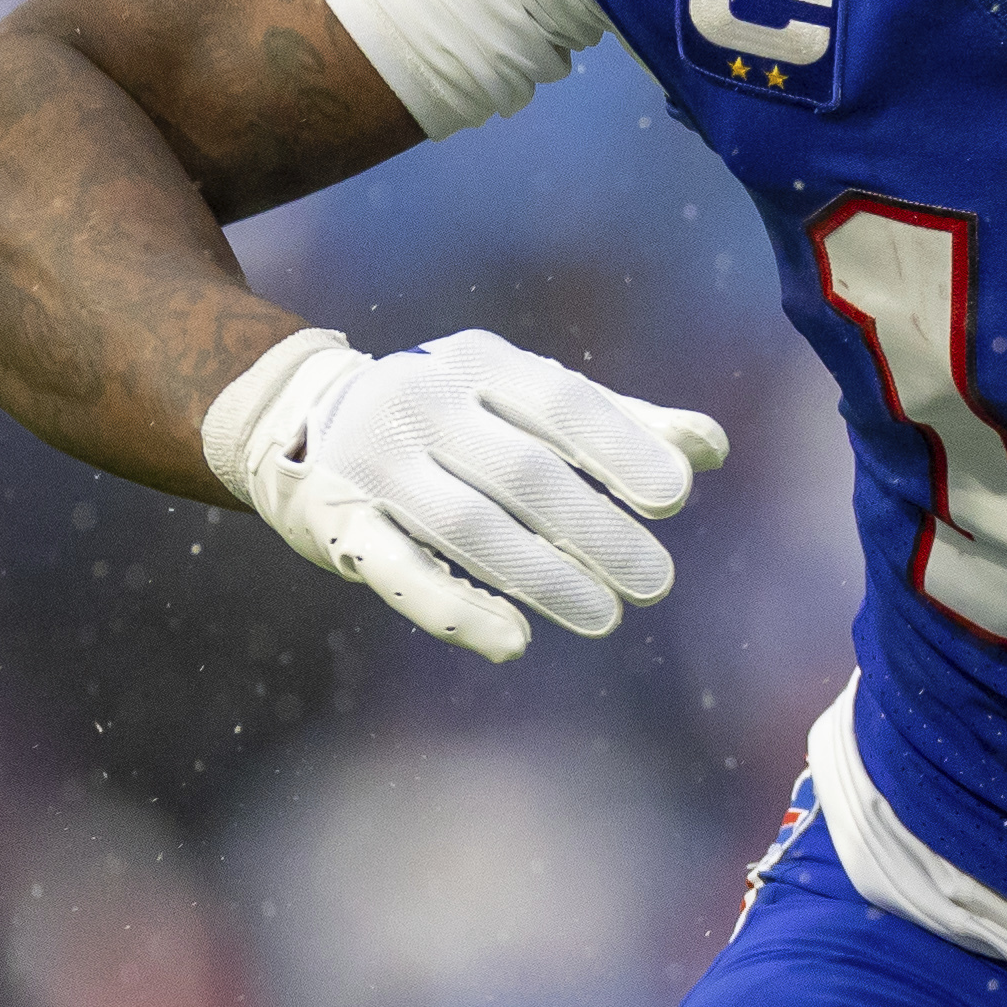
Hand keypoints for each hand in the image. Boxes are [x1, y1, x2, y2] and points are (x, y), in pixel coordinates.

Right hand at [198, 324, 729, 662]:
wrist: (294, 416)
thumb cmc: (452, 412)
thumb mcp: (526, 397)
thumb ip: (619, 420)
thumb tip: (712, 449)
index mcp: (479, 363)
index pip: (563, 402)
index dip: (622, 448)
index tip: (677, 498)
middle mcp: (418, 403)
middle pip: (523, 474)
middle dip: (597, 531)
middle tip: (656, 582)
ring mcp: (371, 464)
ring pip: (468, 526)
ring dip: (543, 577)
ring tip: (606, 616)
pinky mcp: (335, 525)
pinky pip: (400, 573)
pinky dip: (459, 611)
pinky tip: (516, 643)